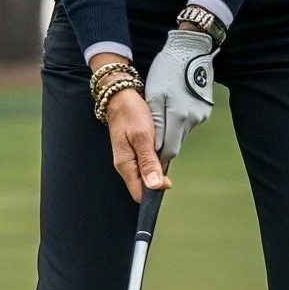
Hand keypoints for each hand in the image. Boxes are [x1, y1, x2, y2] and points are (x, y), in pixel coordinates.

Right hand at [103, 78, 169, 201]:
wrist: (121, 96)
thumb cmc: (130, 113)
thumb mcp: (142, 136)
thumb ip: (148, 162)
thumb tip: (155, 186)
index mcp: (125, 165)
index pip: (139, 194)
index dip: (154, 191)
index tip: (167, 181)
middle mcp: (126, 165)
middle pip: (145, 185)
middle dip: (158, 178)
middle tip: (163, 158)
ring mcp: (130, 159)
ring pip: (148, 174)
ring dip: (158, 167)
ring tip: (160, 149)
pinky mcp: (135, 152)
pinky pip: (148, 163)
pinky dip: (156, 158)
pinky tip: (158, 147)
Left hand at [144, 27, 216, 163]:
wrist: (191, 50)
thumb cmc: (167, 70)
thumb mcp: (154, 94)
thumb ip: (156, 123)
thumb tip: (155, 149)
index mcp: (179, 117)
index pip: (168, 150)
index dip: (157, 156)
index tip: (147, 156)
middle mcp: (193, 120)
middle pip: (176, 143)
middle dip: (163, 145)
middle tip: (149, 139)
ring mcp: (201, 115)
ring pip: (182, 133)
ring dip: (171, 132)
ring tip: (159, 118)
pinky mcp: (205, 109)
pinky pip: (189, 122)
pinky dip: (179, 121)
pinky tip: (172, 108)